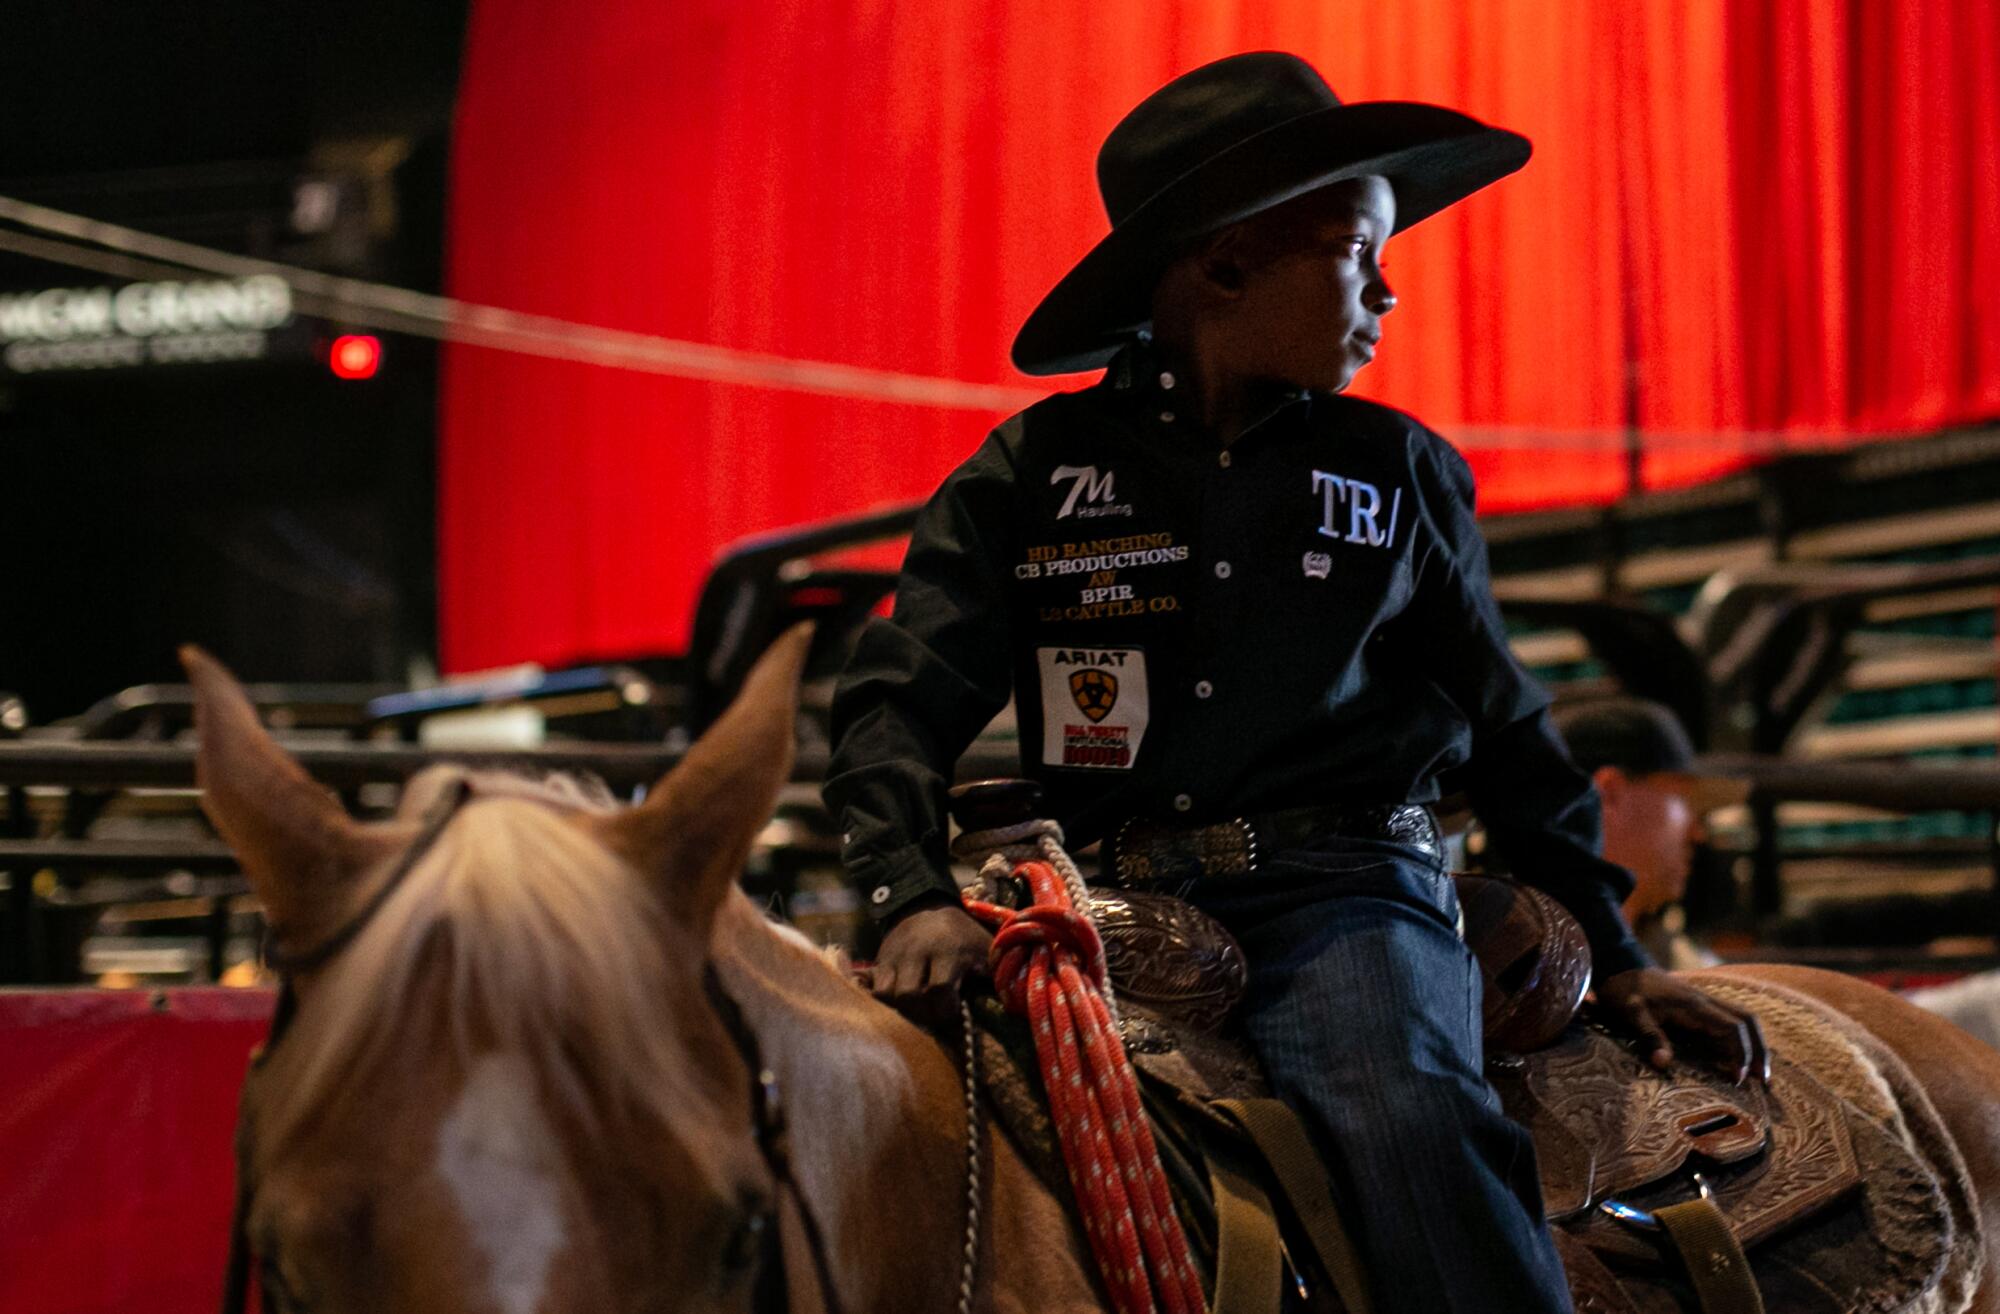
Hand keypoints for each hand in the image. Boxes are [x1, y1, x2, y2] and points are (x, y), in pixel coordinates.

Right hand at [869, 897, 993, 1025]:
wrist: (926, 906)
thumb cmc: (963, 935)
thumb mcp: (985, 947)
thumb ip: (999, 973)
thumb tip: (1014, 1005)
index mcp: (948, 950)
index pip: (939, 988)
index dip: (946, 1008)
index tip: (955, 1010)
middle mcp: (917, 952)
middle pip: (909, 995)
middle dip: (923, 1013)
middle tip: (935, 1013)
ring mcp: (895, 957)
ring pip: (888, 994)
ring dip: (903, 1008)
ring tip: (919, 1009)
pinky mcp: (880, 961)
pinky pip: (874, 989)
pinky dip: (885, 1000)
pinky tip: (901, 1002)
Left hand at [1594, 967, 1770, 1085]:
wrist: (1620, 966)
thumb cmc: (1624, 991)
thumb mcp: (1631, 1014)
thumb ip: (1649, 1036)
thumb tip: (1663, 1064)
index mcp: (1692, 1005)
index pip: (1731, 1028)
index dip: (1740, 1053)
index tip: (1738, 1078)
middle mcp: (1705, 1001)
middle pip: (1747, 1021)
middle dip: (1759, 1050)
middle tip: (1763, 1082)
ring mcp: (1705, 1000)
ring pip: (1744, 1018)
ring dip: (1756, 1043)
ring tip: (1760, 1072)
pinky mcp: (1701, 1004)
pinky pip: (1732, 1018)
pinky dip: (1744, 1037)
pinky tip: (1743, 1055)